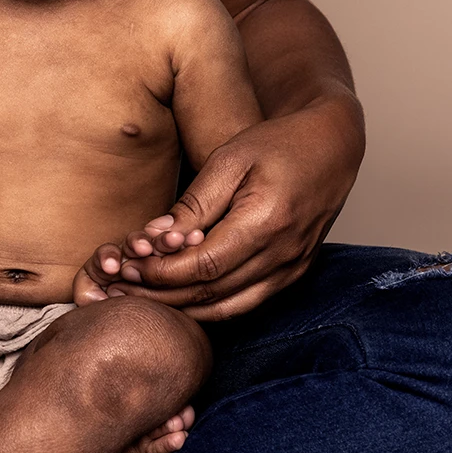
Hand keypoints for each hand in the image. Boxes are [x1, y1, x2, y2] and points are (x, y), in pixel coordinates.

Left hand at [96, 101, 361, 320]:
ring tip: (139, 298)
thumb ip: (195, 203)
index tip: (127, 267)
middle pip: (211, 294)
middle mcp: (284, 256)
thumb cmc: (279, 144)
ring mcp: (291, 271)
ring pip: (227, 309)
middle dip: (160, 296)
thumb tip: (155, 238)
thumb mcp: (231, 159)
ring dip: (180, 309)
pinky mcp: (292, 276)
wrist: (331, 147)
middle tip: (120, 289)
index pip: (204, 266)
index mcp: (267, 223)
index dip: (161, 273)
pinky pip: (245, 305)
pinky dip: (208, 308)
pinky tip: (177, 299)